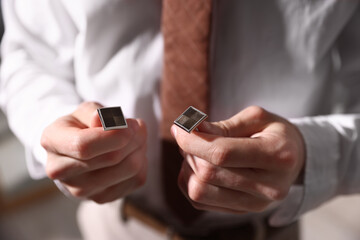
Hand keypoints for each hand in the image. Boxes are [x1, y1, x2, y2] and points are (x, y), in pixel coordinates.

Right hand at [41, 102, 146, 202]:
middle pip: (111, 158)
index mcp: (52, 141)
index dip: (114, 135)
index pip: (84, 145)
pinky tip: (132, 152)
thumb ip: (97, 112)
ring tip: (135, 137)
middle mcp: (60, 171)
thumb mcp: (87, 110)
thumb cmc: (83, 124)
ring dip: (140, 148)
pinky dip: (142, 162)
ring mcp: (79, 190)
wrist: (78, 148)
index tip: (131, 125)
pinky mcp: (102, 198)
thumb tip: (102, 120)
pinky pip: (136, 179)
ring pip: (129, 169)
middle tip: (137, 126)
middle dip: (133, 138)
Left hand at [172, 106, 304, 213]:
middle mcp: (268, 187)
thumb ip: (224, 125)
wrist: (295, 159)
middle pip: (208, 173)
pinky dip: (190, 180)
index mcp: (277, 156)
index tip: (179, 127)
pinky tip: (200, 166)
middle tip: (190, 135)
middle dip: (189, 150)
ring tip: (197, 151)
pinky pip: (200, 201)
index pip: (222, 153)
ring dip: (188, 167)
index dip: (193, 140)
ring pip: (199, 191)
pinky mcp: (242, 211)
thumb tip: (189, 129)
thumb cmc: (275, 133)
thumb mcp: (256, 118)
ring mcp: (255, 204)